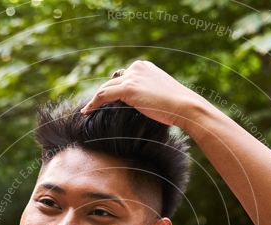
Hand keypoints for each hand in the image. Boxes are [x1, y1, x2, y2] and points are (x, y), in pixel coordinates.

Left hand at [80, 60, 203, 129]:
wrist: (184, 106)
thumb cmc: (177, 106)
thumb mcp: (160, 95)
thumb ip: (147, 94)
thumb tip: (139, 103)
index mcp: (144, 67)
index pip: (122, 78)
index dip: (113, 90)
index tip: (105, 101)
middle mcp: (137, 67)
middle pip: (112, 82)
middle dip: (102, 95)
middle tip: (93, 107)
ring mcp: (132, 77)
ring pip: (105, 88)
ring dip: (95, 99)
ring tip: (88, 110)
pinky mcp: (128, 88)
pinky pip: (103, 95)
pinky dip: (93, 103)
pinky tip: (86, 112)